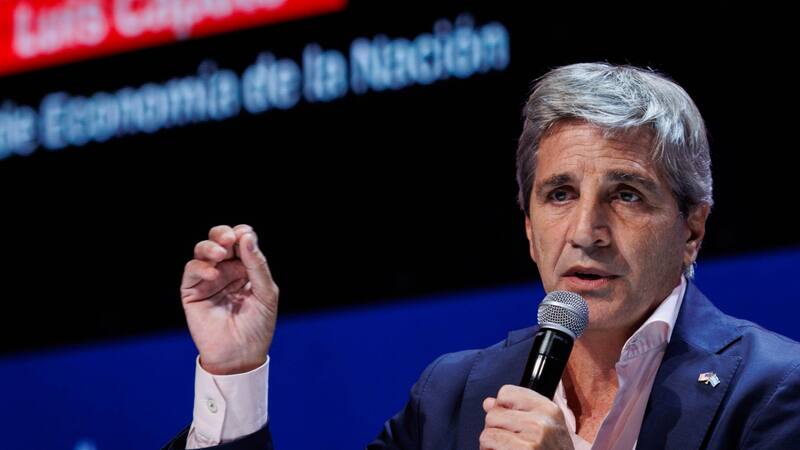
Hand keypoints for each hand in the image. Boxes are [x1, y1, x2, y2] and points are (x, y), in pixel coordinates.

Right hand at [180, 224, 278, 374]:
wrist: (241, 356)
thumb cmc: (258, 326)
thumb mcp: (266, 293)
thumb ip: (257, 265)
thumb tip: (246, 236)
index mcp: (246, 268)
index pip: (242, 241)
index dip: (242, 234)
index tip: (244, 234)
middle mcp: (226, 270)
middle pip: (220, 240)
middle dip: (222, 234)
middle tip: (229, 238)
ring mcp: (208, 280)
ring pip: (202, 251)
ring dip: (210, 247)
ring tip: (220, 253)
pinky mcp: (192, 291)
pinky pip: (192, 271)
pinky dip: (201, 268)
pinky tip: (213, 275)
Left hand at [480, 385, 573, 449]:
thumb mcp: (545, 428)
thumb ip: (517, 412)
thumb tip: (488, 403)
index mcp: (549, 409)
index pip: (506, 393)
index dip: (502, 408)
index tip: (509, 422)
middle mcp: (542, 423)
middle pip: (493, 414)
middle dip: (495, 430)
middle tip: (509, 443)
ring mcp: (532, 441)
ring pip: (487, 432)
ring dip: (490, 446)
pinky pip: (488, 445)